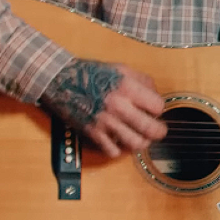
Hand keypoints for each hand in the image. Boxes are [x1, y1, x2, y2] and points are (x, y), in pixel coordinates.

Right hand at [40, 59, 167, 156]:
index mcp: (127, 87)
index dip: (158, 108)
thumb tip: (157, 96)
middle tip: (157, 130)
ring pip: (135, 143)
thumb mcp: (121, 68)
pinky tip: (119, 141)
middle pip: (151, 129)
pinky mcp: (93, 132)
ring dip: (142, 142)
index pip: (158, 107)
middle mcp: (118, 105)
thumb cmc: (91, 73)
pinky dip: (119, 149)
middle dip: (159, 131)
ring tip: (140, 136)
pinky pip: (113, 151)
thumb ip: (143, 81)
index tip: (154, 109)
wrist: (61, 80)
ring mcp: (105, 121)